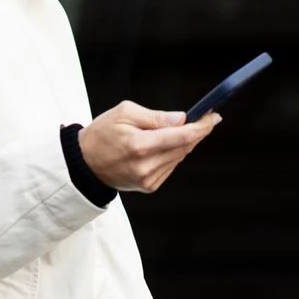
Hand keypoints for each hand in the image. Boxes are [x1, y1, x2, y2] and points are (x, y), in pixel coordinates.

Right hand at [76, 101, 219, 194]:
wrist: (85, 163)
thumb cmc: (101, 134)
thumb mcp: (124, 112)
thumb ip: (155, 117)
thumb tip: (180, 119)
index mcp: (139, 145)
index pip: (181, 136)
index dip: (201, 127)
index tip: (213, 117)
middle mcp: (145, 166)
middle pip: (184, 147)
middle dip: (196, 132)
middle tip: (204, 119)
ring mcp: (148, 179)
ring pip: (180, 157)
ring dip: (184, 143)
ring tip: (176, 131)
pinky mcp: (149, 186)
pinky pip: (171, 167)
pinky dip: (173, 155)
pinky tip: (162, 147)